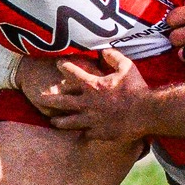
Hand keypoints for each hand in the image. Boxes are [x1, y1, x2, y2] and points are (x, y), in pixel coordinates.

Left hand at [24, 48, 153, 141]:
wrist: (145, 113)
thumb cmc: (136, 89)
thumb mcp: (127, 67)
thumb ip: (114, 57)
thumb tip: (104, 50)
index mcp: (93, 85)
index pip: (72, 73)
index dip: (64, 67)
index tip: (58, 64)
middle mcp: (87, 103)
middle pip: (62, 101)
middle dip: (49, 99)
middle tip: (39, 98)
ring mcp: (91, 120)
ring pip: (68, 122)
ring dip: (59, 120)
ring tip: (53, 121)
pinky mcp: (98, 133)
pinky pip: (85, 134)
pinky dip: (81, 133)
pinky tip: (78, 134)